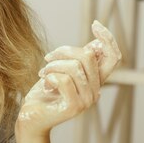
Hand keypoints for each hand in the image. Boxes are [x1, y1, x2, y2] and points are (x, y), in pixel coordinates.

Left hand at [17, 20, 121, 135]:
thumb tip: (94, 44)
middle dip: (63, 51)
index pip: (113, 58)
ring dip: (53, 65)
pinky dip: (49, 77)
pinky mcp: (74, 107)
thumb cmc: (44, 92)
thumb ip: (77, 60)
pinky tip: (45, 85)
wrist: (30, 117)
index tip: (95, 24)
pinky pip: (63, 80)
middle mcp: (95, 91)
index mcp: (95, 81)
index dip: (107, 39)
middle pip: (88, 56)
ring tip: (44, 73)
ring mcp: (86, 101)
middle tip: (48, 58)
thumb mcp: (61, 70)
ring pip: (74, 67)